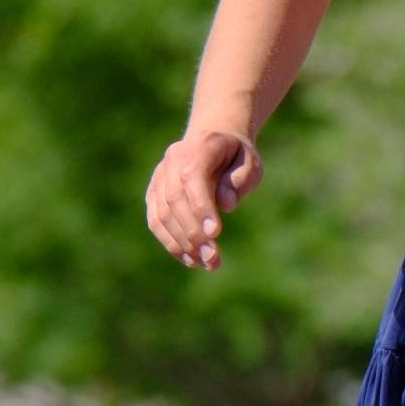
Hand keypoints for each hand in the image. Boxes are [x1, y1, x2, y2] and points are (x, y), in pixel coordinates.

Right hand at [146, 127, 262, 270]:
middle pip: (175, 200)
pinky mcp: (154, 194)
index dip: (200, 206)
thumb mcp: (249, 162)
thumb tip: (225, 204)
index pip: (191, 177)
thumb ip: (239, 180)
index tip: (215, 233)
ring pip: (162, 214)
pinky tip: (190, 260)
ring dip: (182, 243)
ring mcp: (160, 177)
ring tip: (206, 264)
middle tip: (213, 259)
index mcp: (197, 148)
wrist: (212, 141)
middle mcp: (172, 161)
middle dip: (193, 233)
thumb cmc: (236, 156)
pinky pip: (155, 221)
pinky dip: (171, 243)